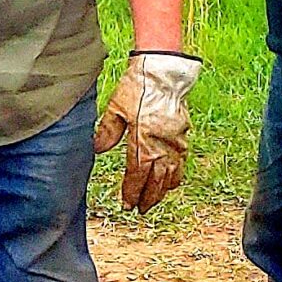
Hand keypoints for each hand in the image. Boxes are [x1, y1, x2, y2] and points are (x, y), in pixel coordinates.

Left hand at [93, 51, 198, 212]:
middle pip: (156, 181)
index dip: (132, 192)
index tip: (128, 204)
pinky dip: (176, 175)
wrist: (163, 72)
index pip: (137, 175)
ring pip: (171, 175)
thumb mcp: (116, 107)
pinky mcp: (183, 136)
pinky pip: (181, 163)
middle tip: (141, 209)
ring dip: (162, 191)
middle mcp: (161, 146)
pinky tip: (171, 181)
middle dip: (148, 198)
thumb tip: (98, 148)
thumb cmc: (138, 87)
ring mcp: (175, 143)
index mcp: (142, 142)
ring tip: (154, 200)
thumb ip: (107, 131)